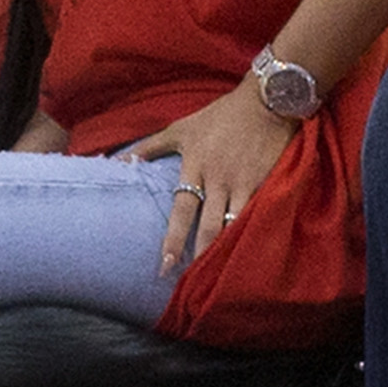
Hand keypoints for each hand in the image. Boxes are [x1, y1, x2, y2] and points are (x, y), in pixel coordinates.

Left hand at [127, 83, 296, 276]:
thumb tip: (118, 161)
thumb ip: (149, 147)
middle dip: (200, 257)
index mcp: (195, 167)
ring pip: (234, 226)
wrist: (265, 101)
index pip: (181, 211)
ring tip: (222, 280)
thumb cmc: (220, 116)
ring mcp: (245, 183)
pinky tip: (253, 257)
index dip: (172, 240)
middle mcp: (218, 180)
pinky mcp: (268, 184)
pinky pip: (260, 216)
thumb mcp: (180, 129)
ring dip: (227, 252)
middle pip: (208, 227)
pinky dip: (255, 236)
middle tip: (191, 285)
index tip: (164, 266)